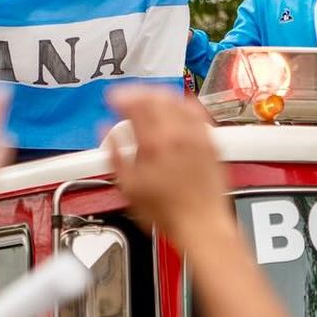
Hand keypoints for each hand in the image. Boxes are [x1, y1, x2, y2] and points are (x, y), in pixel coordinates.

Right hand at [106, 86, 228, 240]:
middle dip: (136, 93)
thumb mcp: (129, 188)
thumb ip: (115, 156)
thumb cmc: (167, 212)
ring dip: (157, 94)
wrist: (201, 223)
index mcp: (153, 143)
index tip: (112, 99)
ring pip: (176, 100)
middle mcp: (176, 134)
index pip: (135, 105)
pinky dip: (182, 103)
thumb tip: (106, 134)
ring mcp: (196, 135)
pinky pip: (196, 111)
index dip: (120, 97)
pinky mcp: (210, 140)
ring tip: (146, 98)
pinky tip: (176, 107)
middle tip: (125, 97)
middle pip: (155, 97)